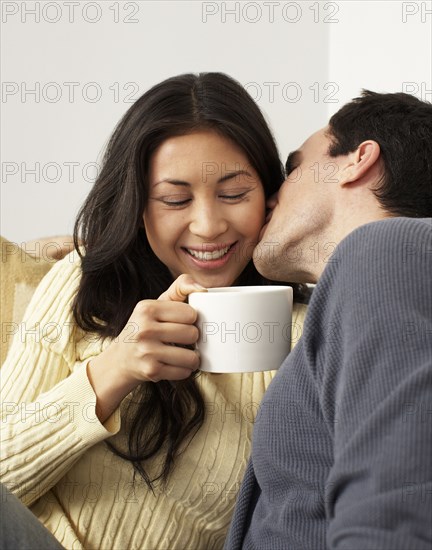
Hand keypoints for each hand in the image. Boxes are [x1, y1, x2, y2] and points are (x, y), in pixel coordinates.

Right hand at [87, 275, 205, 421]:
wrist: (121, 359)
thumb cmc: (145, 328)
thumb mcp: (156, 304)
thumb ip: (179, 289)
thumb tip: (202, 289)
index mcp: (147, 308)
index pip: (190, 313)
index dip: (190, 319)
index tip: (181, 322)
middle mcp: (144, 329)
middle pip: (192, 334)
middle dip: (191, 338)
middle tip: (181, 339)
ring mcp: (147, 351)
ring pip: (191, 356)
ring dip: (191, 357)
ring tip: (182, 353)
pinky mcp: (152, 371)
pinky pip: (184, 372)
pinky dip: (184, 370)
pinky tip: (174, 364)